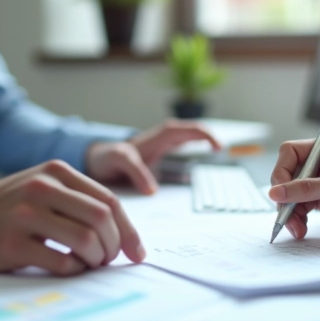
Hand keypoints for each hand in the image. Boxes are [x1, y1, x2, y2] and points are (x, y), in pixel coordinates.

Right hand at [0, 160, 145, 274]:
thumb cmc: (10, 209)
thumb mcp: (43, 188)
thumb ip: (78, 200)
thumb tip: (123, 232)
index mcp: (56, 172)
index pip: (108, 200)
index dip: (128, 229)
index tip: (136, 252)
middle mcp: (42, 188)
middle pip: (101, 218)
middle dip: (114, 245)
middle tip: (108, 260)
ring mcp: (25, 216)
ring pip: (85, 239)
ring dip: (96, 259)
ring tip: (89, 264)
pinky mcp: (12, 244)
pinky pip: (61, 262)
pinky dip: (74, 270)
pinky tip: (69, 268)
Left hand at [85, 120, 220, 193]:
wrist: (97, 159)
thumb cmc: (107, 156)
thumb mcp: (119, 161)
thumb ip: (136, 172)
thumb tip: (153, 190)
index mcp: (160, 136)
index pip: (191, 129)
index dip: (207, 137)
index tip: (217, 149)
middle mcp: (165, 136)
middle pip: (195, 129)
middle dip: (211, 136)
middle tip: (222, 149)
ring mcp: (165, 143)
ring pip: (191, 136)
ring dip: (205, 140)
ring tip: (216, 152)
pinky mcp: (163, 152)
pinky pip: (185, 145)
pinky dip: (197, 148)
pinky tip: (200, 162)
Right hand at [267, 139, 319, 237]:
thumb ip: (309, 189)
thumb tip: (278, 192)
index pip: (289, 153)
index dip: (281, 170)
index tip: (279, 191)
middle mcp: (319, 166)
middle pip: (286, 177)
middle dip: (284, 197)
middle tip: (287, 215)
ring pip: (291, 196)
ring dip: (290, 213)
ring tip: (297, 227)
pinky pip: (300, 209)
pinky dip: (297, 219)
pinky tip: (302, 228)